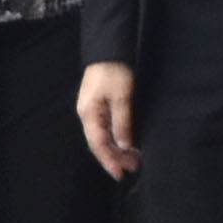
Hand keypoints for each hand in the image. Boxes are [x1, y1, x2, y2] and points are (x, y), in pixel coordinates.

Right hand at [77, 62, 138, 177]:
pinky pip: (106, 128)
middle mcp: (87, 114)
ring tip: (135, 157)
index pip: (98, 144)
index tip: (121, 174)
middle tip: (135, 167)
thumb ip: (122, 123)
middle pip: (99, 143)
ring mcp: (92, 110)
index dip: (109, 161)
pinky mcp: (99, 105)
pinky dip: (117, 137)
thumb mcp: (121, 97)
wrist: (109, 48)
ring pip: (103, 136)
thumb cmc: (114, 71)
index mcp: (89, 114)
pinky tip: (128, 142)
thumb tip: (123, 146)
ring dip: (118, 148)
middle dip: (116, 157)